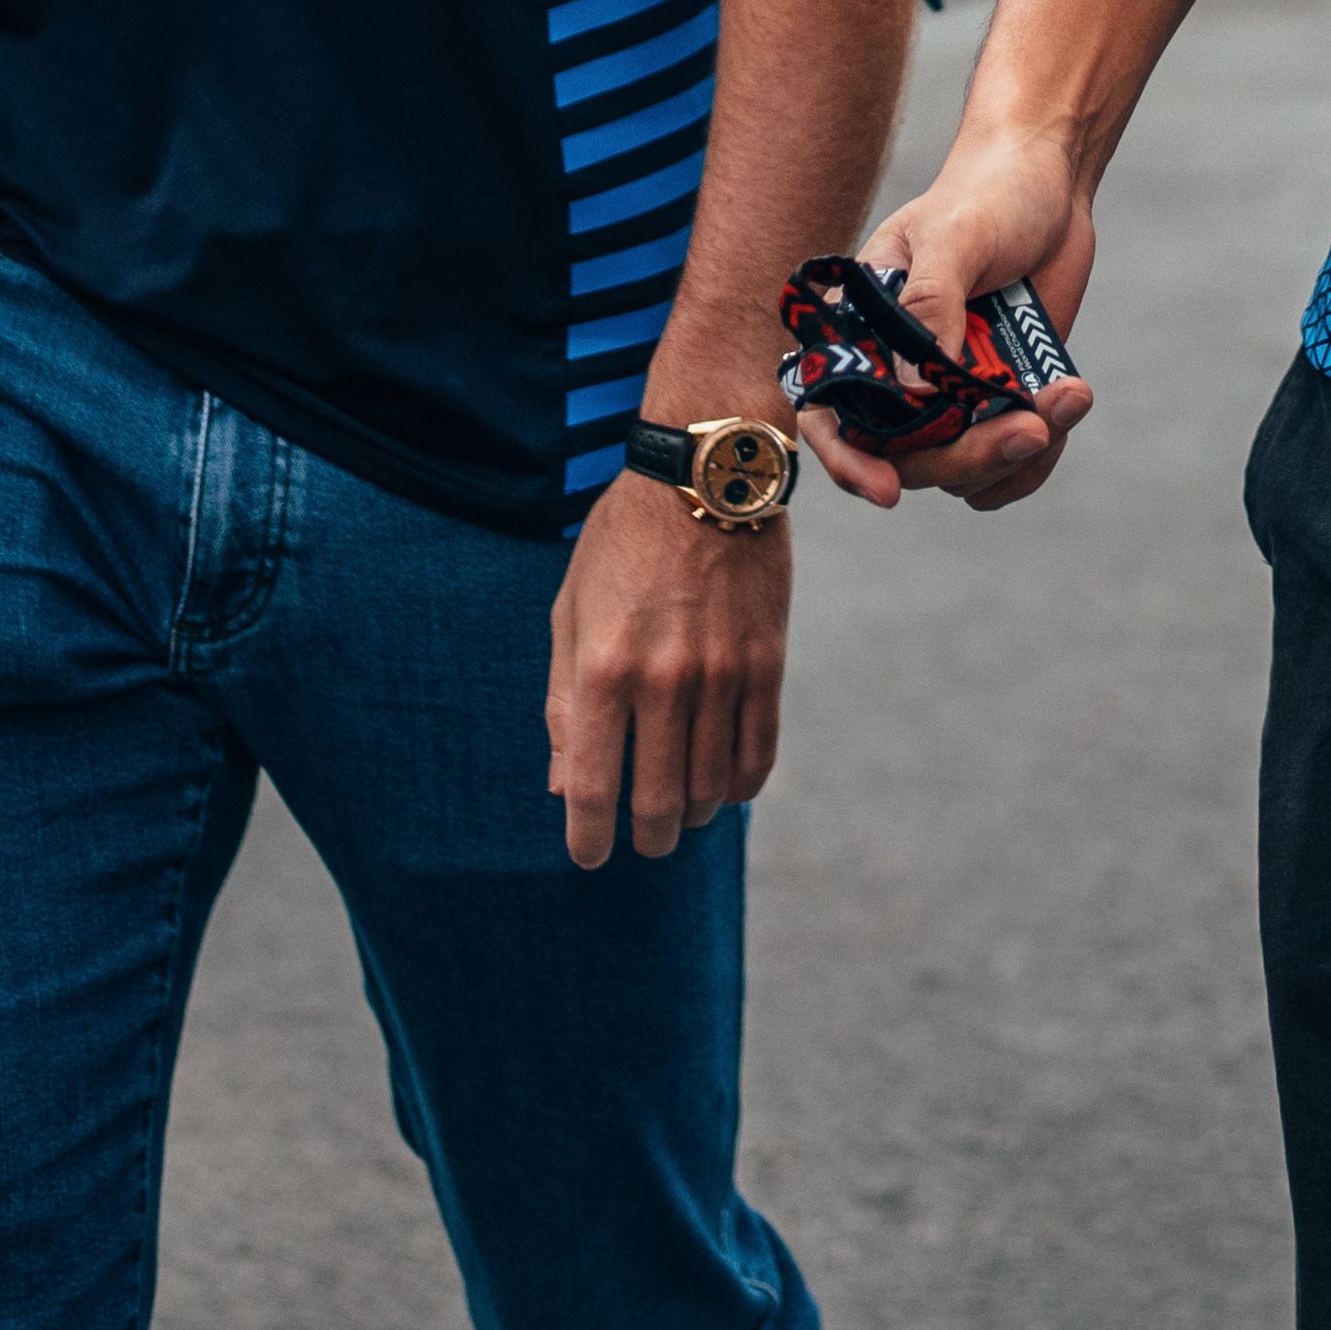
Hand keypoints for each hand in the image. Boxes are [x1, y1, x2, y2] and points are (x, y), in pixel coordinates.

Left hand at [548, 468, 790, 865]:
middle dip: (647, 837)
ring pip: (711, 787)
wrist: (706, 472)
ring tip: (683, 811)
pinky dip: (742, 786)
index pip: (593, 787)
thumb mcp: (572, 612)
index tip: (588, 857)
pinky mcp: (766, 662)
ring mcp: (721, 673)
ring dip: (694, 815)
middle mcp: (663, 679)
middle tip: (643, 840)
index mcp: (603, 668)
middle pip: (657, 802)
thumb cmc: (624, 542)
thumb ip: (564, 703)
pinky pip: (759, 753)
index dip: (588, 838)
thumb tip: (564, 788)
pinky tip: (726, 786)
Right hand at [802, 132, 1098, 513]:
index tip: (888, 491)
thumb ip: (931, 306)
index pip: (828, 412)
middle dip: (969, 456)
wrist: (1051, 180)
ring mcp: (951, 389)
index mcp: (862, 328)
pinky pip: (1009, 461)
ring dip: (1016, 456)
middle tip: (1031, 429)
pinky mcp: (1000, 397)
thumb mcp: (955, 237)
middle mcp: (899, 370)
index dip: (847, 460)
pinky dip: (1041, 453)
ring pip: (963, 470)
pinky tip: (1071, 401)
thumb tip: (916, 390)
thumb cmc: (989, 191)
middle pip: (908, 456)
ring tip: (1066, 400)